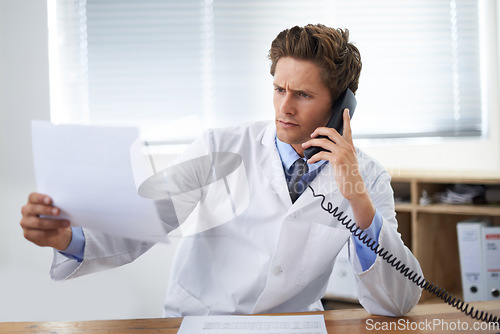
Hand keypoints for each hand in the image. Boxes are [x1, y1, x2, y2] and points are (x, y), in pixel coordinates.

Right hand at [20, 192, 71, 250]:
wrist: (54, 230)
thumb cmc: (55, 215)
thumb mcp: (55, 207)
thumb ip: (56, 203)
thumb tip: (68, 201)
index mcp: (32, 201)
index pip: (33, 197)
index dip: (41, 198)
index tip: (50, 200)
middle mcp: (26, 210)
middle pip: (34, 209)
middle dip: (47, 210)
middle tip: (59, 212)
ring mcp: (25, 222)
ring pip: (38, 223)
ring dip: (54, 223)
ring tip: (66, 223)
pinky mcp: (27, 234)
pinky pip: (39, 234)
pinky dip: (52, 232)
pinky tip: (60, 230)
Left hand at [301, 109, 374, 228]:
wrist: (354, 187)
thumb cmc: (348, 175)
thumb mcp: (347, 161)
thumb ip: (340, 152)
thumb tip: (326, 149)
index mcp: (350, 146)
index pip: (348, 129)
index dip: (346, 119)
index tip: (344, 110)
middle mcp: (347, 147)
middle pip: (331, 131)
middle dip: (319, 130)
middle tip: (311, 134)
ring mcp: (343, 152)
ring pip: (323, 142)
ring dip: (311, 143)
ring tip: (305, 147)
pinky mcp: (337, 160)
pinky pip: (321, 154)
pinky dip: (313, 157)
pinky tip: (310, 161)